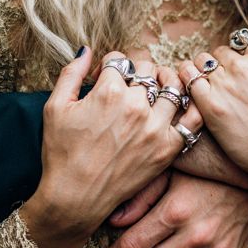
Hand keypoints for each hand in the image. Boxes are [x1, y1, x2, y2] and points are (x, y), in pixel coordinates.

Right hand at [26, 49, 201, 238]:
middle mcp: (136, 105)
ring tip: (155, 89)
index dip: (110, 65)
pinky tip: (178, 105)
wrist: (75, 197)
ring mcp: (155, 127)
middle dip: (135, 72)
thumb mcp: (55, 107)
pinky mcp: (168, 148)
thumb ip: (71, 73)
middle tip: (128, 85)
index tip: (104, 77)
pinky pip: (193, 118)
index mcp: (109, 91)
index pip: (119, 60)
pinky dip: (191, 106)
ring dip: (164, 81)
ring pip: (172, 86)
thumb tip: (87, 50)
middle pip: (146, 69)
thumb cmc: (61, 153)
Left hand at [179, 32, 247, 239]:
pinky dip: (185, 80)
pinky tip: (191, 91)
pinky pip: (187, 79)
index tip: (239, 73)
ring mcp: (225, 85)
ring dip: (202, 71)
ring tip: (207, 88)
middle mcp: (243, 66)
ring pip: (201, 63)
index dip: (239, 58)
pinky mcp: (210, 105)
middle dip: (220, 66)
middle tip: (224, 85)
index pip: (240, 43)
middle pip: (219, 53)